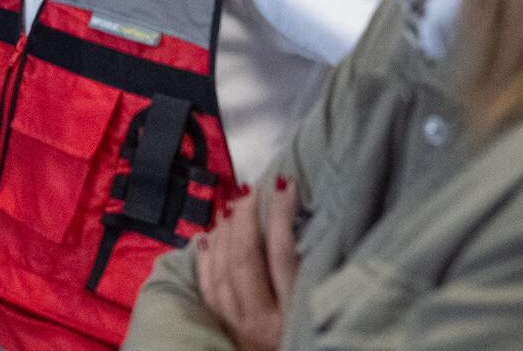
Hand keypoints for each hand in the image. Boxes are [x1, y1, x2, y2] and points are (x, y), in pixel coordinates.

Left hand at [194, 179, 300, 350]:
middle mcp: (260, 319)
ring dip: (225, 231)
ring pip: (222, 268)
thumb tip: (298, 223)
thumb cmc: (309, 337)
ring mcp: (234, 321)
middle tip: (252, 192)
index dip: (281, 216)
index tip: (284, 186)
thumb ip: (309, 274)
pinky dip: (206, 255)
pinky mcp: (218, 323)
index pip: (283, 256)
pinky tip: (209, 234)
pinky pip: (206, 283)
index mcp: (292, 316)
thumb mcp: (316, 310)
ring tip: (234, 207)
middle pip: (245, 257)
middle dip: (246, 217)